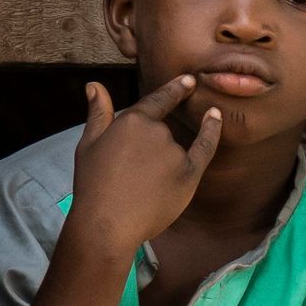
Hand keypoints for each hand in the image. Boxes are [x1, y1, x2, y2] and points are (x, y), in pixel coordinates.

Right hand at [68, 75, 223, 260]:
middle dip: (148, 149)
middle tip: (127, 176)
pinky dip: (212, 131)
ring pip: (173, 148)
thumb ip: (98, 113)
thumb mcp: (88, 144)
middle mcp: (156, 131)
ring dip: (161, 162)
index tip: (188, 80)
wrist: (107, 225)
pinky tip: (216, 117)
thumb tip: (95, 84)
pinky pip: (204, 148)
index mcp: (132, 120)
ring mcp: (174, 152)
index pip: (158, 100)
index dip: (174, 89)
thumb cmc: (92, 185)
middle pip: (161, 130)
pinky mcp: (188, 174)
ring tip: (137, 188)